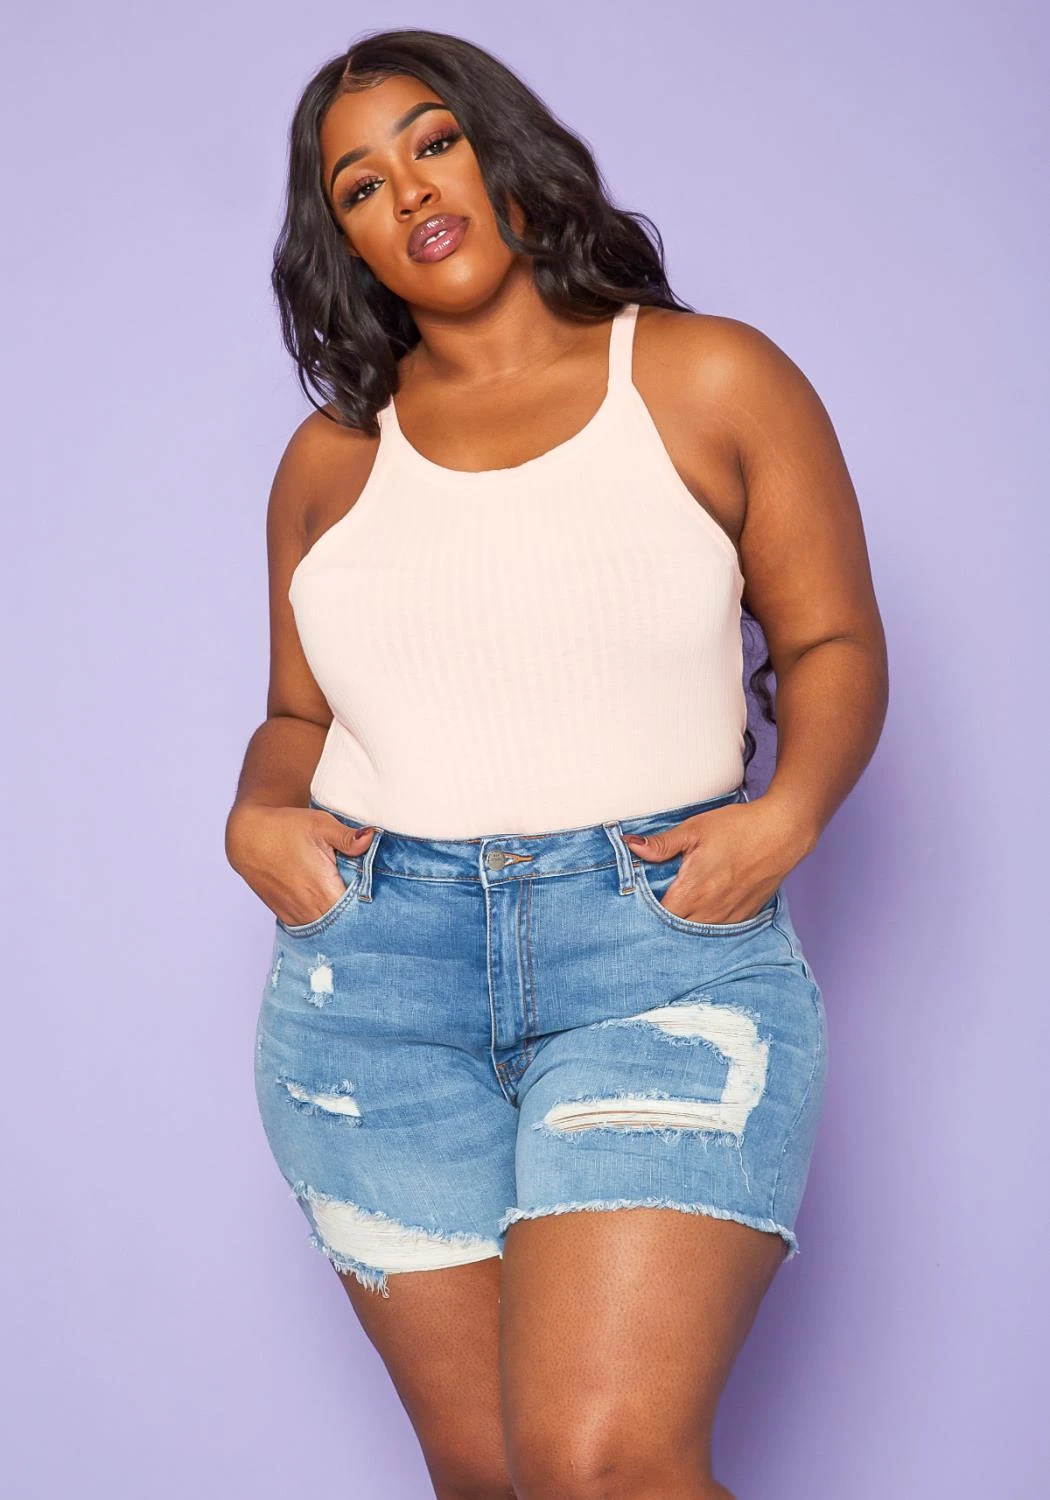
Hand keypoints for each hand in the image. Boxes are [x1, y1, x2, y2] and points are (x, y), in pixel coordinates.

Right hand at [226, 804, 376, 928]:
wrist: (248, 836)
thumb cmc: (285, 827)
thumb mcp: (320, 825)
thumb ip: (348, 837)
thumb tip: (373, 837)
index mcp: (324, 891)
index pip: (359, 913)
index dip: (374, 909)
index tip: (385, 902)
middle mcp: (311, 910)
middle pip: (347, 925)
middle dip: (361, 916)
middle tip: (374, 904)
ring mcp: (298, 916)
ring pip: (330, 928)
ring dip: (343, 921)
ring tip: (354, 905)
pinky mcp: (287, 917)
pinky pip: (314, 926)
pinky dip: (325, 920)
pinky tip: (333, 908)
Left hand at [622, 797, 801, 924]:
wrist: (782, 831)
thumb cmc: (739, 827)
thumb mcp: (694, 830)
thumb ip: (661, 844)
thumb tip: (630, 846)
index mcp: (693, 891)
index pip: (658, 917)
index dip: (646, 912)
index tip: (639, 904)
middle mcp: (710, 910)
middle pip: (676, 929)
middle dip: (664, 921)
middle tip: (659, 904)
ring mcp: (729, 916)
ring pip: (698, 934)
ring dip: (686, 924)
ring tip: (680, 908)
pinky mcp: (745, 916)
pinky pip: (719, 930)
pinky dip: (707, 924)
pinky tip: (703, 911)